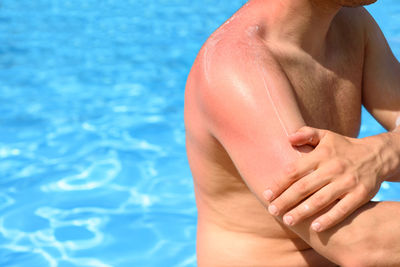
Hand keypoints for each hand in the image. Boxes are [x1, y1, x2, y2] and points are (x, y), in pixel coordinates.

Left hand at [264, 126, 385, 231]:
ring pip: (320, 200)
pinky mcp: (360, 194)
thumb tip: (288, 137)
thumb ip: (307, 133)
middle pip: (304, 187)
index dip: (279, 183)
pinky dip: (329, 219)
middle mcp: (333, 168)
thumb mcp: (326, 135)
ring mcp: (347, 182)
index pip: (295, 170)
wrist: (377, 155)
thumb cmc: (343, 147)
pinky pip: (343, 209)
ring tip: (287, 221)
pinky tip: (315, 227)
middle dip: (285, 200)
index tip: (266, 194)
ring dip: (302, 212)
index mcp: (321, 154)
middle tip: (272, 211)